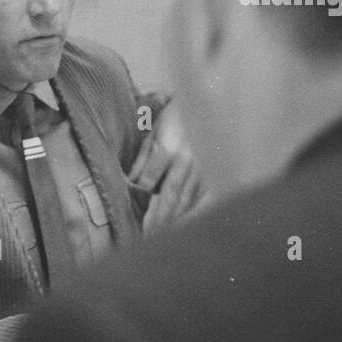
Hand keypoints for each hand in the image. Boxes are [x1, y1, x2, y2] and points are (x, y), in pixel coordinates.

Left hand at [127, 120, 204, 234]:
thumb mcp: (152, 131)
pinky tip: (179, 221)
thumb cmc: (173, 117)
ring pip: (186, 201)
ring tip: (160, 235)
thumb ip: (141, 157)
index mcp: (169, 149)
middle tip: (146, 235)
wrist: (206, 105)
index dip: (139, 193)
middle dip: (157, 217)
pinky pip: (199, 198)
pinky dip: (188, 211)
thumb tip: (130, 181)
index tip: (130, 205)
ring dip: (173, 219)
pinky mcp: (211, 174)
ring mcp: (201, 170)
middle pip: (169, 196)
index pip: (149, 180)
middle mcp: (186, 162)